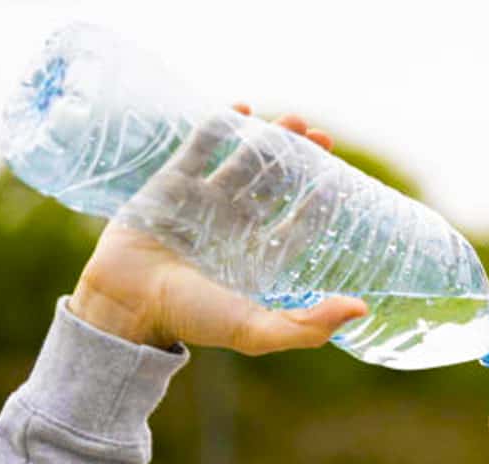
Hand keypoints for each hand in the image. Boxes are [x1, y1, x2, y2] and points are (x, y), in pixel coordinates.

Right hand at [69, 103, 367, 354]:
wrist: (127, 303)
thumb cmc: (192, 319)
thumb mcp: (256, 331)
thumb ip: (309, 326)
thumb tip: (361, 310)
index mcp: (257, 257)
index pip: (297, 224)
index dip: (319, 203)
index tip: (339, 181)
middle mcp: (234, 227)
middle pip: (276, 185)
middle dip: (300, 160)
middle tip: (322, 137)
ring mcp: (203, 203)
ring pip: (244, 162)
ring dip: (269, 139)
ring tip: (293, 119)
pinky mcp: (171, 185)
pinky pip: (199, 148)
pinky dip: (220, 126)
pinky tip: (242, 107)